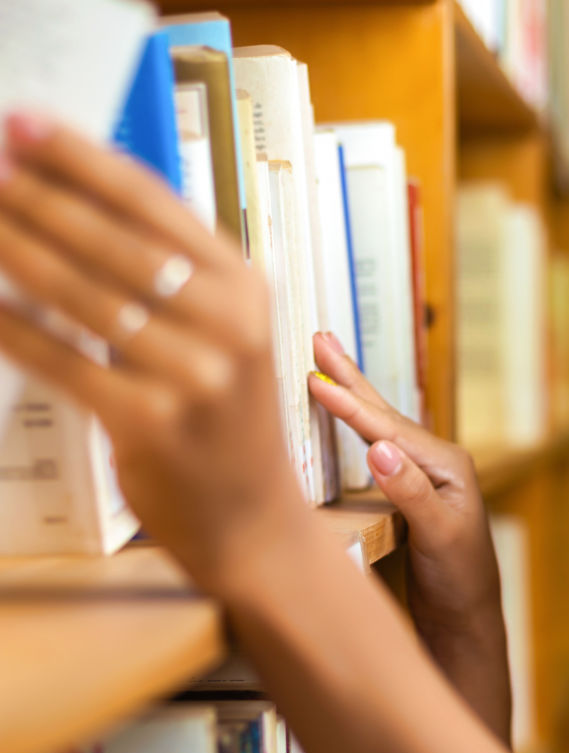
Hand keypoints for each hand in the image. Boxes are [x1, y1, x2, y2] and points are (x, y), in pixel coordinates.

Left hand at [0, 113, 307, 583]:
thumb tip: (79, 204)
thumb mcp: (227, 337)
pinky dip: (12, 329)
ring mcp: (196, 376)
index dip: (82, 159)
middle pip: (114, 242)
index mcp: (248, 289)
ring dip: (13, 251)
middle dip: (35, 198)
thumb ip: (175, 276)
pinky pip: (62, 362)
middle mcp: (230, 325)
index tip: (24, 126)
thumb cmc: (227, 423)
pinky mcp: (152, 424)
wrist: (255, 520)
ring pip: (83, 297)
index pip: (156, 204)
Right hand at [308, 333, 502, 639]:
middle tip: (321, 337)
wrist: (467, 618)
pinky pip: (375, 446)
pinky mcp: (408, 490)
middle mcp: (437, 461)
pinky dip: (354, 424)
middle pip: (384, 412)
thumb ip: (411, 493)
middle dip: (350, 376)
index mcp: (448, 465)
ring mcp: (422, 474)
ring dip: (351, 393)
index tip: (316, 377)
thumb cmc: (462, 581)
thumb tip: (378, 450)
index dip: (349, 404)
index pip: (388, 429)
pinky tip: (343, 413)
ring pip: (378, 424)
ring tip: (326, 362)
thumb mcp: (440, 538)